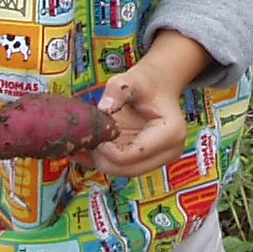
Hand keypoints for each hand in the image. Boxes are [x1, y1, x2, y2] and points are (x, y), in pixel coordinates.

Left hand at [92, 37, 203, 177]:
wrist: (157, 87)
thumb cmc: (147, 83)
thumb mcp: (132, 80)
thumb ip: (118, 91)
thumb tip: (104, 109)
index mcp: (171, 133)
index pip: (135, 154)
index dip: (109, 151)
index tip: (94, 135)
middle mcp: (169, 151)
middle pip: (129, 169)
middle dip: (103, 159)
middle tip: (84, 141)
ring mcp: (158, 159)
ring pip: (123, 171)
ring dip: (101, 161)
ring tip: (81, 144)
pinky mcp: (146, 161)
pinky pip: (120, 168)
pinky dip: (101, 161)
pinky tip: (84, 151)